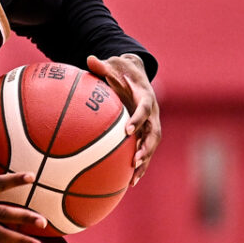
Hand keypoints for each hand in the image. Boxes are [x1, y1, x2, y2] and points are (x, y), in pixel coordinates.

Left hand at [87, 53, 160, 183]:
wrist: (137, 76)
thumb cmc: (122, 71)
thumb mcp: (113, 65)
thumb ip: (103, 65)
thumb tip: (89, 59)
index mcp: (145, 97)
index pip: (144, 109)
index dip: (138, 119)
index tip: (128, 130)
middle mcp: (152, 113)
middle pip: (154, 133)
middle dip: (146, 148)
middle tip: (135, 159)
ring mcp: (151, 125)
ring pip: (151, 147)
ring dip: (144, 163)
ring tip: (133, 179)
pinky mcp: (146, 134)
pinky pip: (144, 152)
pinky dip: (139, 167)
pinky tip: (129, 183)